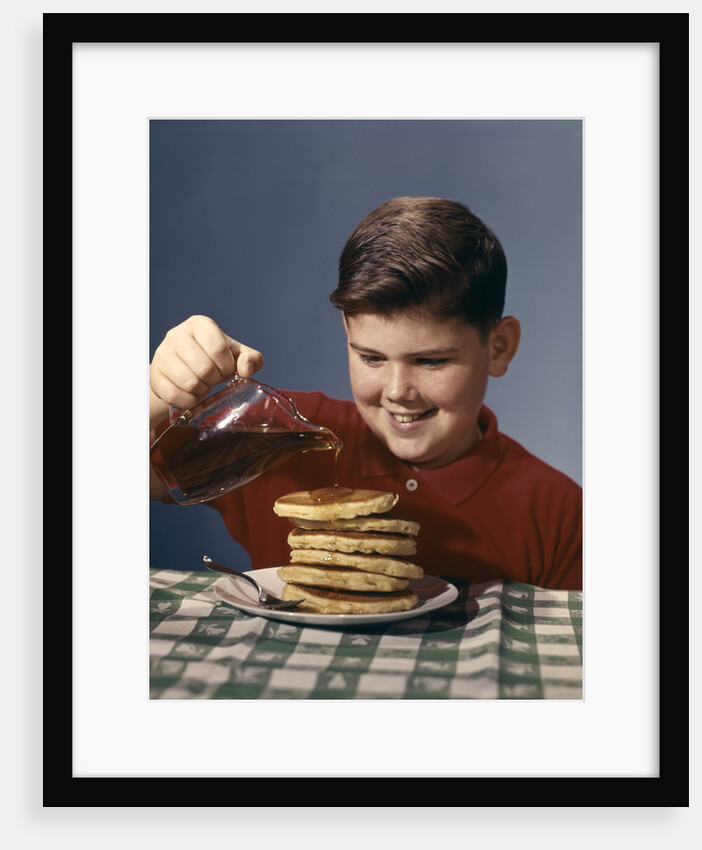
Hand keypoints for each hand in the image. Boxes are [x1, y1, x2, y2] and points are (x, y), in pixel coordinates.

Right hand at [149, 315, 263, 411]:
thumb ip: (251, 359)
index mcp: (200, 325)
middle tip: (214, 379)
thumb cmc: (213, 360)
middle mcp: (177, 334)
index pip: (218, 349)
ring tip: (203, 385)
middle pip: (204, 368)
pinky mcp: (154, 375)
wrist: (183, 370)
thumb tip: (245, 370)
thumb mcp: (236, 356)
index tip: (226, 370)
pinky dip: (189, 401)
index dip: (227, 366)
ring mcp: (162, 354)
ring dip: (202, 390)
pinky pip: (175, 395)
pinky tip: (192, 393)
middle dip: (215, 379)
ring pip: (189, 383)